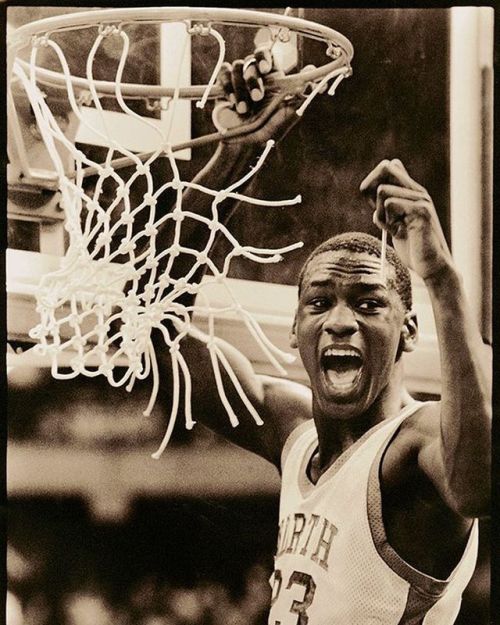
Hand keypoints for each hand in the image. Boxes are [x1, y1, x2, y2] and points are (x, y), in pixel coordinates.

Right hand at [215, 47, 300, 145]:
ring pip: (237, 67)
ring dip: (241, 89)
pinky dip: (228, 86)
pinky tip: (232, 102)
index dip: (264, 56)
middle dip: (253, 79)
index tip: (266, 69)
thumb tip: (312, 71)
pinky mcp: (224, 88)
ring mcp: (238, 82)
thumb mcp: (289, 112)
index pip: (267, 54)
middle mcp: (255, 78)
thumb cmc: (269, 132)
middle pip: (251, 60)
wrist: (245, 145)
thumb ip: (302, 91)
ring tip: (244, 110)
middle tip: (257, 98)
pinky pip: (224, 73)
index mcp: (271, 80)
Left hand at [359, 159, 453, 281]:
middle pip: (385, 168)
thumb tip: (373, 189)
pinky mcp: (421, 210)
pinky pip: (389, 203)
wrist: (431, 266)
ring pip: (383, 190)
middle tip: (381, 215)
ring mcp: (421, 199)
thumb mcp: (394, 224)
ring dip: (379, 212)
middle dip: (372, 192)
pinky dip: (385, 220)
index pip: (388, 166)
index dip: (372, 182)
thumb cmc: (412, 248)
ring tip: (392, 227)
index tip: (373, 204)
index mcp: (412, 192)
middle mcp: (418, 191)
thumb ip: (386, 207)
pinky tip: (397, 232)